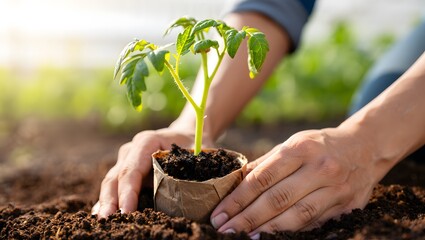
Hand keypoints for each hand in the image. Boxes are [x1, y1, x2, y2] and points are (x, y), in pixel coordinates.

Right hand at [91, 128, 204, 218]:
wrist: (187, 135)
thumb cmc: (195, 145)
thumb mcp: (200, 154)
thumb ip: (199, 170)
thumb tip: (203, 196)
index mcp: (147, 142)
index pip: (132, 169)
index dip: (128, 191)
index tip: (127, 211)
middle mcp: (131, 150)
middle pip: (116, 177)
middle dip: (111, 200)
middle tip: (108, 221)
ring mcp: (126, 160)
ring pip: (111, 183)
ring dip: (107, 203)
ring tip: (105, 223)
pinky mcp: (126, 172)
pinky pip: (115, 187)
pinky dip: (110, 201)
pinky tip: (104, 215)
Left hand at [210, 128, 388, 236]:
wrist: (365, 147)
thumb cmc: (320, 145)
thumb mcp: (293, 143)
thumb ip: (266, 163)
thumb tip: (236, 182)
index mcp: (300, 149)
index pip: (262, 178)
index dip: (237, 199)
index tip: (219, 213)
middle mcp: (320, 169)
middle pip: (277, 200)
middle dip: (247, 218)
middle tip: (225, 230)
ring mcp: (336, 189)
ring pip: (297, 216)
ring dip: (269, 230)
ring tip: (246, 238)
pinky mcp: (348, 207)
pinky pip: (316, 224)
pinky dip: (293, 233)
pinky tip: (275, 238)